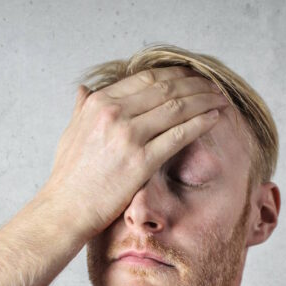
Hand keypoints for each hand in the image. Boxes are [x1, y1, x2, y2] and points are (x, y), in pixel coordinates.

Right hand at [39, 66, 228, 238]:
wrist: (65, 209)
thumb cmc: (68, 176)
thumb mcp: (70, 132)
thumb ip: (81, 108)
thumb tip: (84, 89)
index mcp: (99, 103)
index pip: (146, 78)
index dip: (175, 74)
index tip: (191, 77)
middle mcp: (114, 114)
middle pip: (166, 88)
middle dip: (195, 84)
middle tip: (213, 86)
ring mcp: (128, 137)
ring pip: (177, 108)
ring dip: (204, 100)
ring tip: (220, 99)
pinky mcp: (141, 161)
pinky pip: (179, 135)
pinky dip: (200, 123)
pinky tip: (214, 118)